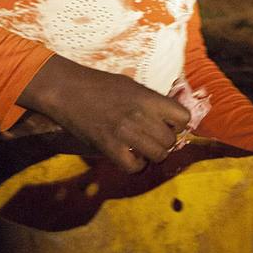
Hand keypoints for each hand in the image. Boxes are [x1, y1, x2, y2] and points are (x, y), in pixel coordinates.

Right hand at [16, 54, 191, 172]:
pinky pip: (134, 167)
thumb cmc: (101, 85)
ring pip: (158, 155)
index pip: (183, 117)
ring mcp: (125, 133)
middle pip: (171, 140)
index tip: (169, 123)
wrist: (68, 90)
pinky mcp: (108, 147)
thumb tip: (169, 116)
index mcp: (149, 98)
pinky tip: (132, 157)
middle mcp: (141, 116)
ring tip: (144, 148)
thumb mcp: (134, 86)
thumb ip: (153, 101)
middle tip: (154, 137)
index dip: (178, 123)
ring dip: (154, 154)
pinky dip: (136, 165)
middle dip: (166, 141)